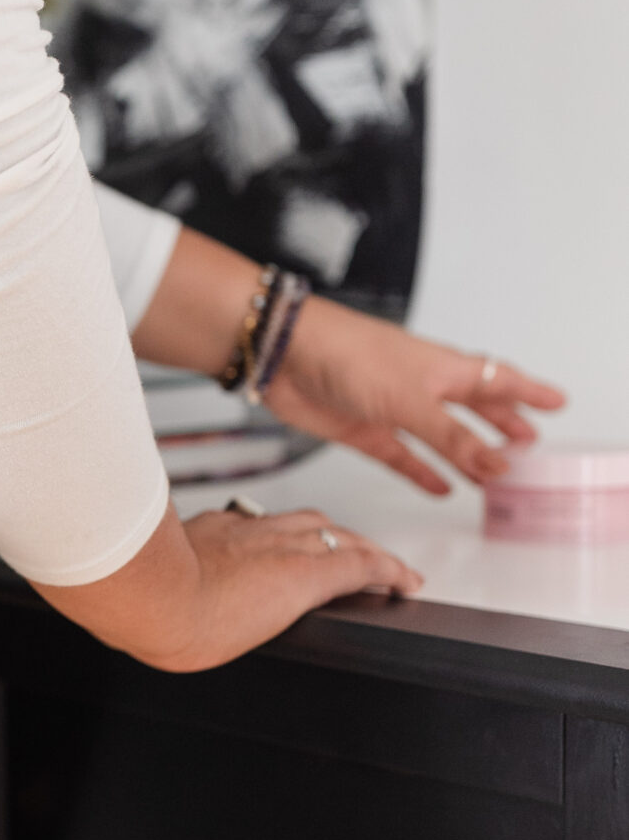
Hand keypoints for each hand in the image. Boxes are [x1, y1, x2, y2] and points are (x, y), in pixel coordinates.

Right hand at [37, 501, 421, 673]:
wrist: (144, 598)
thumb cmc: (123, 592)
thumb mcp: (121, 572)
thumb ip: (118, 566)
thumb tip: (77, 575)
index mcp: (205, 537)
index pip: (250, 528)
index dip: (271, 534)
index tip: (273, 546)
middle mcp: (247, 533)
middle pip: (300, 524)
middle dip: (323, 536)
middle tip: (344, 548)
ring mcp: (279, 550)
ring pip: (336, 540)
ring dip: (362, 553)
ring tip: (387, 571)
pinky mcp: (308, 573)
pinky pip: (363, 566)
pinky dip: (388, 572)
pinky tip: (406, 583)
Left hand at [264, 298, 565, 494]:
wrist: (283, 354)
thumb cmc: (345, 353)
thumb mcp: (411, 401)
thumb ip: (453, 437)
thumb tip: (497, 464)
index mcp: (441, 367)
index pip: (496, 379)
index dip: (528, 392)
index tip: (556, 403)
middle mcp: (419, 385)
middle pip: (472, 408)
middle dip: (502, 423)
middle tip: (528, 440)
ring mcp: (391, 408)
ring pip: (440, 436)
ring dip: (466, 455)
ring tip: (493, 473)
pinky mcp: (362, 429)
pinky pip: (402, 456)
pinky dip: (422, 471)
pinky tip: (440, 486)